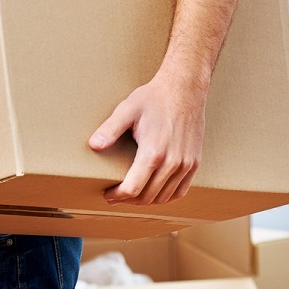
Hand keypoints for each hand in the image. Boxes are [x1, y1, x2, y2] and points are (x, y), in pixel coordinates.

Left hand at [88, 68, 206, 204]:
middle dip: (129, 200)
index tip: (108, 195)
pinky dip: (166, 196)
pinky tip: (154, 192)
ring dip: (147, 200)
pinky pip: (181, 190)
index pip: (133, 188)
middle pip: (148, 196)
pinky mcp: (195, 162)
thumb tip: (93, 145)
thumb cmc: (154, 98)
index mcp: (153, 153)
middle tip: (116, 195)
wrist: (185, 88)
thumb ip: (110, 129)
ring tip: (132, 195)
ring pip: (165, 197)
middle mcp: (172, 163)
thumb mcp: (127, 109)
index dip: (118, 196)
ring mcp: (186, 165)